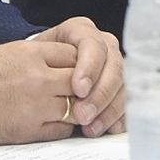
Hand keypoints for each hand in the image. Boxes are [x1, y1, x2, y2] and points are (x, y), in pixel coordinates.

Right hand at [0, 39, 79, 149]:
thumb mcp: (8, 53)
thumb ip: (39, 57)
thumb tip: (68, 66)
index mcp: (30, 53)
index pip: (74, 55)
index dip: (80, 63)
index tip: (78, 69)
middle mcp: (36, 78)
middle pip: (80, 81)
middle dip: (83, 86)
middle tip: (82, 91)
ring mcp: (36, 105)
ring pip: (75, 107)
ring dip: (76, 109)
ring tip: (69, 108)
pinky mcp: (30, 130)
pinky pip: (62, 130)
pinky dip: (62, 127)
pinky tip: (53, 123)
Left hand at [36, 16, 125, 136]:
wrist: (34, 73)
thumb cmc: (34, 64)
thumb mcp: (34, 57)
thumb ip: (47, 65)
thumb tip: (64, 90)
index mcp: (80, 31)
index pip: (92, 44)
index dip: (89, 67)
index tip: (79, 90)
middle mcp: (101, 45)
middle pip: (112, 66)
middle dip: (99, 93)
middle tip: (83, 115)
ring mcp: (113, 65)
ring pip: (122, 85)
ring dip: (108, 109)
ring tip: (91, 128)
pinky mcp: (119, 86)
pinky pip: (126, 101)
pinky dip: (118, 116)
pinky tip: (108, 129)